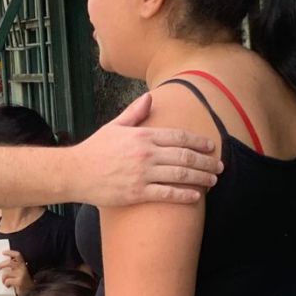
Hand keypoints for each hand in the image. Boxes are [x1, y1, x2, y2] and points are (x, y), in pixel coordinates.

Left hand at [0, 251, 32, 292]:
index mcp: (23, 264)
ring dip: (3, 278)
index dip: (10, 252)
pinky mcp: (19, 282)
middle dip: (1, 265)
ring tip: (4, 281)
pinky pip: (7, 281)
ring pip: (6, 274)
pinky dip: (6, 284)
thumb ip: (15, 267)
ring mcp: (21, 275)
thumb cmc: (24, 281)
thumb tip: (3, 264)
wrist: (31, 291)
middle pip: (9, 262)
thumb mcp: (20, 272)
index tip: (3, 252)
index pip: (17, 255)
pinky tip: (8, 286)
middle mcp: (22, 268)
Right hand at [71, 93, 220, 206]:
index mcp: (142, 135)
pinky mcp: (137, 193)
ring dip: (201, 178)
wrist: (75, 172)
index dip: (199, 141)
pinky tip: (196, 196)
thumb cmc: (95, 149)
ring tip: (213, 181)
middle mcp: (145, 153)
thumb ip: (135, 113)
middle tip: (220, 166)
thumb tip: (150, 98)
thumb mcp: (114, 126)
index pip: (178, 136)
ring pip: (180, 174)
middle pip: (185, 156)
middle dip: (206, 161)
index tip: (212, 146)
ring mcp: (142, 174)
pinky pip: (167, 194)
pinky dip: (184, 195)